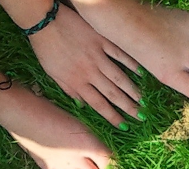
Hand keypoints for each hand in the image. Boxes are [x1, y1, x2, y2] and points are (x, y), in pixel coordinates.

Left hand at [27, 7, 142, 126]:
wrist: (45, 22)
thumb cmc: (46, 49)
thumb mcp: (52, 74)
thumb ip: (69, 90)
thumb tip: (82, 105)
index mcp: (76, 82)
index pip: (98, 104)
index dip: (112, 117)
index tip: (124, 126)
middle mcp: (89, 72)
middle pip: (112, 93)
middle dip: (128, 107)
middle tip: (141, 117)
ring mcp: (97, 56)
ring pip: (118, 77)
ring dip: (132, 90)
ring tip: (144, 100)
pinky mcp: (101, 40)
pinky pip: (119, 54)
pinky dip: (131, 63)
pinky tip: (141, 73)